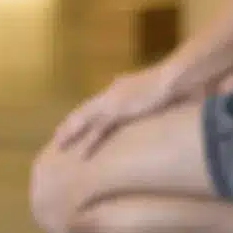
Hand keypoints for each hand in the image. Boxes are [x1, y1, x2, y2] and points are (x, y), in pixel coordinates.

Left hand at [52, 65, 176, 156]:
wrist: (174, 77)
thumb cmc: (172, 83)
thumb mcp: (157, 91)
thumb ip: (150, 97)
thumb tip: (154, 103)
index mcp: (120, 86)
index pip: (98, 103)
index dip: (85, 114)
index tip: (74, 123)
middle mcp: (112, 92)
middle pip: (85, 109)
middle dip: (71, 123)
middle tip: (57, 136)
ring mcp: (113, 101)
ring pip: (85, 119)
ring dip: (71, 131)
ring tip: (58, 144)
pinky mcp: (118, 111)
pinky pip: (98, 130)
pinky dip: (88, 142)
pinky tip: (81, 155)